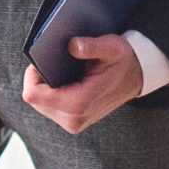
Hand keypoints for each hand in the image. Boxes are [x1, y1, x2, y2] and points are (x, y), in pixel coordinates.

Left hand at [22, 36, 143, 133]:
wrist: (137, 76)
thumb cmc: (123, 60)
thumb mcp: (111, 47)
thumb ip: (90, 46)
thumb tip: (71, 45)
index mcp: (79, 104)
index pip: (33, 94)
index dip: (32, 75)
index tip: (42, 59)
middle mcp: (73, 119)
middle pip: (34, 99)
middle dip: (39, 79)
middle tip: (52, 62)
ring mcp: (73, 123)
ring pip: (39, 103)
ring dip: (45, 86)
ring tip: (60, 70)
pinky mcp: (72, 122)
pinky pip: (48, 106)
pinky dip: (51, 92)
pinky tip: (63, 80)